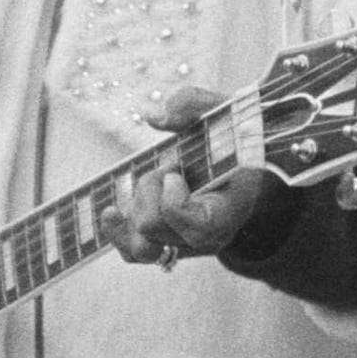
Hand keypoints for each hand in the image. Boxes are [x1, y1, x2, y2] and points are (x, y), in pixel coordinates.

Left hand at [95, 84, 277, 269]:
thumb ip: (193, 103)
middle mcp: (209, 238)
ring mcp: (187, 246)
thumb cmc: (234, 139)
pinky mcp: (167, 247)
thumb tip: (154, 117)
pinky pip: (132, 254)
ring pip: (141, 247)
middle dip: (149, 189)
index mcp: (229, 209)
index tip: (174, 171)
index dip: (173, 200)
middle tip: (167, 166)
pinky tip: (112, 212)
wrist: (244, 166)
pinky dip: (117, 232)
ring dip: (135, 208)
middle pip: (154, 227)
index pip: (196, 227)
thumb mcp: (224, 111)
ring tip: (152, 182)